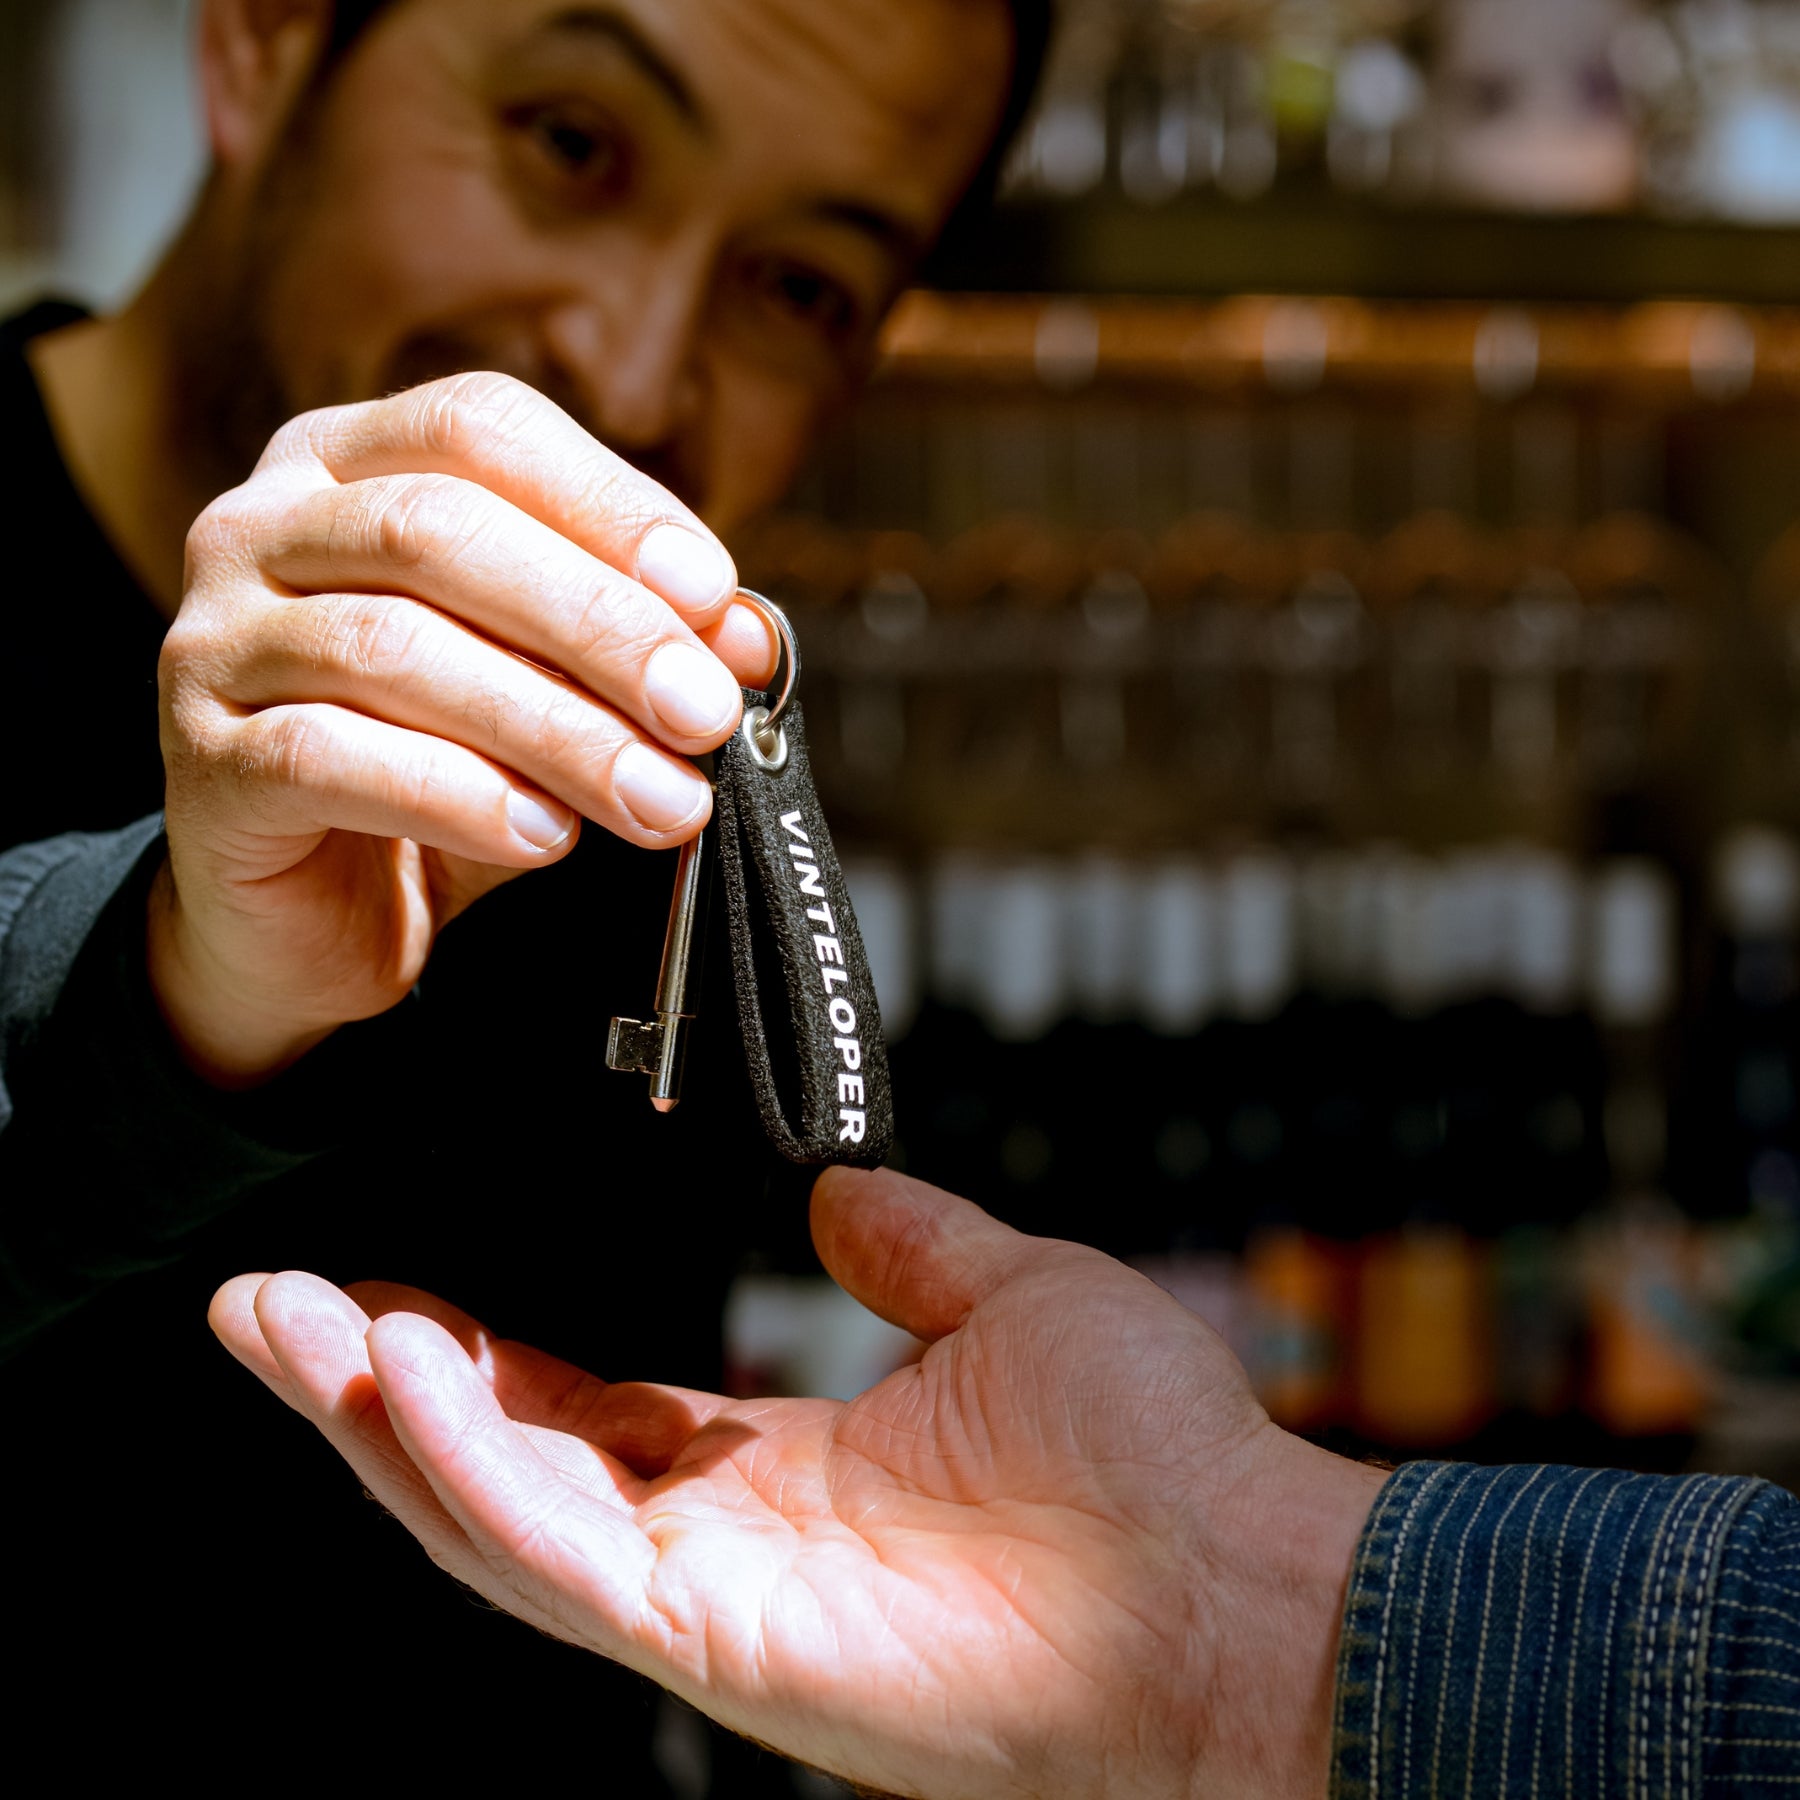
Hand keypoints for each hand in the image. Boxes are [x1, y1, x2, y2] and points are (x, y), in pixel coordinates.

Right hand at [153, 372, 773, 1083]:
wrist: (309, 915)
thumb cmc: (432, 773)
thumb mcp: (546, 690)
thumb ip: (627, 644)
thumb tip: (744, 636)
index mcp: (348, 466)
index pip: (482, 431)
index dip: (609, 503)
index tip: (716, 596)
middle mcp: (261, 526)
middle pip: (440, 532)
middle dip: (600, 625)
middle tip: (703, 713)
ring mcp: (214, 640)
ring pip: (395, 648)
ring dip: (556, 729)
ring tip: (659, 798)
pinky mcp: (204, 762)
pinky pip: (332, 756)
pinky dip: (459, 796)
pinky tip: (544, 836)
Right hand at [211, 1170, 1384, 1798]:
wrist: (1240, 1569)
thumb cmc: (1152, 1453)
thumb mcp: (1007, 1295)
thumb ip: (908, 1245)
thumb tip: (837, 1191)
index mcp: (777, 1467)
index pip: (583, 1415)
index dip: (478, 1359)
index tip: (391, 1289)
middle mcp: (723, 1543)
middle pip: (500, 1469)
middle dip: (372, 1389)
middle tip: (265, 1304)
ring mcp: (714, 1604)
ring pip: (492, 1518)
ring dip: (381, 1422)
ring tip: (288, 1324)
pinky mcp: (724, 1647)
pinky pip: (558, 1560)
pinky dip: (466, 1470)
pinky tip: (398, 1375)